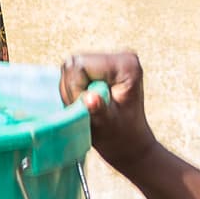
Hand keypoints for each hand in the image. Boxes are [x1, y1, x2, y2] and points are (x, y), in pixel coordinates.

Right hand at [58, 48, 157, 164]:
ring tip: (87, 108)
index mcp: (126, 66)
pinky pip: (72, 72)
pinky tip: (87, 102)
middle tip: (85, 110)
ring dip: (71, 91)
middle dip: (72, 89)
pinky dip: (73, 90)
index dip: (75, 88)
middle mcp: (120, 56)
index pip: (81, 66)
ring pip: (70, 67)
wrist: (129, 142)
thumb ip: (98, 110)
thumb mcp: (109, 124)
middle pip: (73, 63)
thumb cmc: (121, 135)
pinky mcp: (102, 65)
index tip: (86, 107)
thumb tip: (89, 99)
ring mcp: (110, 59)